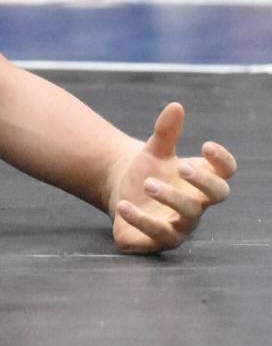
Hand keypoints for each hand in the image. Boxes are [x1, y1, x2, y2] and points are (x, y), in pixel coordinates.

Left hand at [108, 103, 236, 253]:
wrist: (120, 193)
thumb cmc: (147, 171)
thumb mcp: (154, 150)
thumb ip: (166, 131)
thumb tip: (176, 106)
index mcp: (201, 181)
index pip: (224, 173)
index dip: (222, 161)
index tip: (206, 145)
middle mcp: (197, 205)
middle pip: (215, 196)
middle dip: (201, 182)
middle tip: (181, 167)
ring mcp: (180, 226)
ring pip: (186, 217)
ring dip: (169, 199)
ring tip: (146, 184)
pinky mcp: (157, 240)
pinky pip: (153, 235)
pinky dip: (139, 220)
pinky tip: (123, 205)